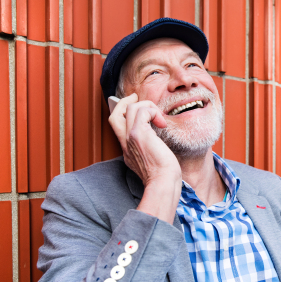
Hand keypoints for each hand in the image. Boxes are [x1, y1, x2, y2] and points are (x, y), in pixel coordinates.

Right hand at [108, 93, 181, 222]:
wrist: (163, 183)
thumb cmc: (165, 177)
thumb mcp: (154, 162)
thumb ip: (152, 150)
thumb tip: (159, 139)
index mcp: (128, 151)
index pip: (119, 128)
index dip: (126, 116)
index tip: (140, 112)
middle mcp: (125, 144)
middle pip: (115, 115)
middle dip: (125, 103)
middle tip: (137, 98)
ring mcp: (129, 138)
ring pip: (128, 109)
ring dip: (146, 107)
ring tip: (159, 118)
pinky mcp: (137, 134)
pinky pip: (140, 111)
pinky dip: (152, 111)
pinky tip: (161, 123)